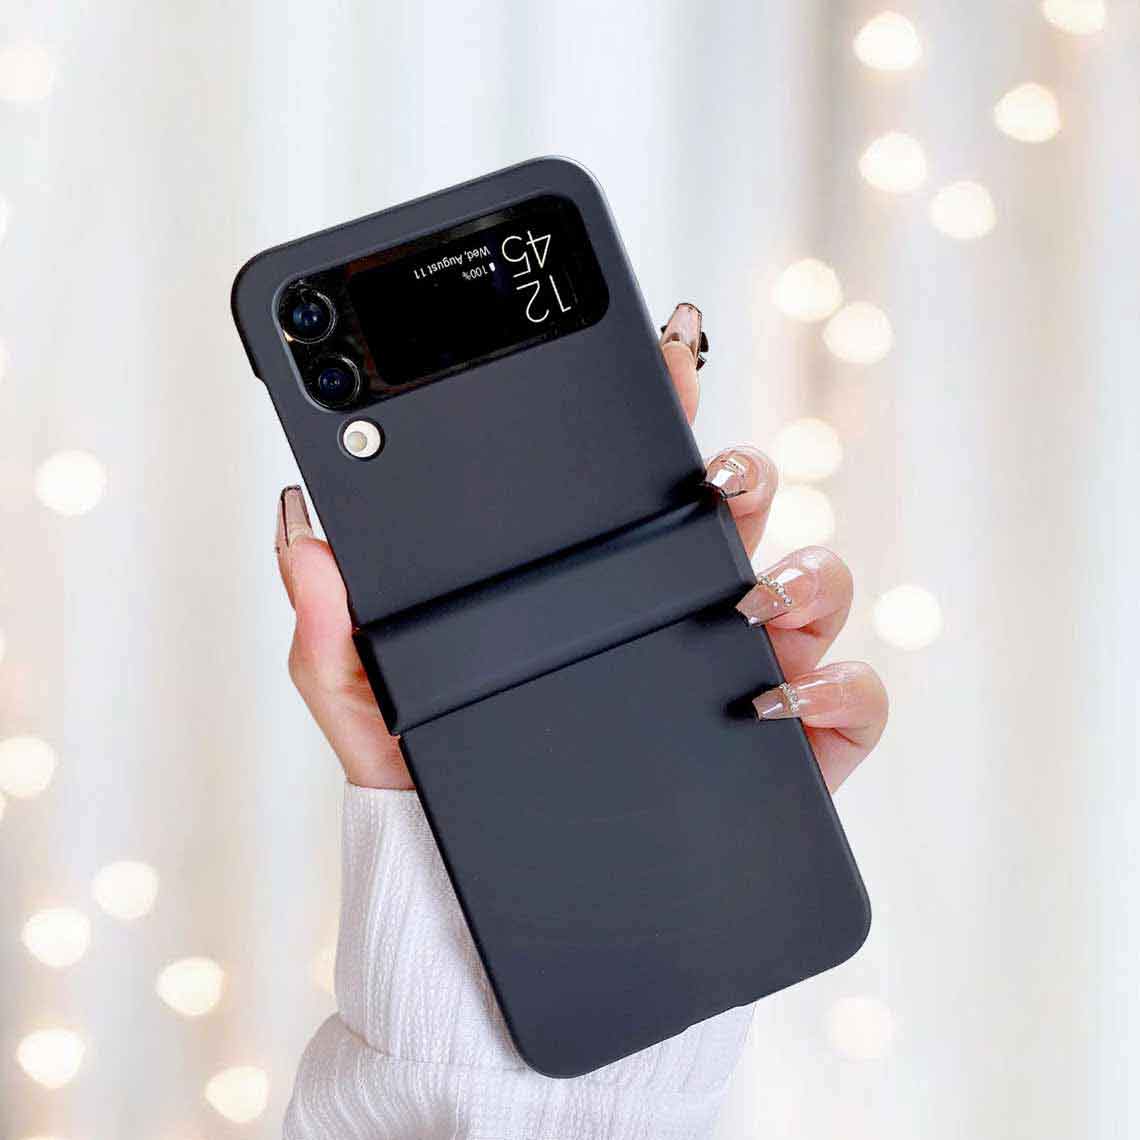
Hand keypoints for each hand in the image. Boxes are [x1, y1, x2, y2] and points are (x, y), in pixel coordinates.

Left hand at [275, 301, 886, 790]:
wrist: (493, 900)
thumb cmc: (442, 792)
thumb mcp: (370, 706)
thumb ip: (333, 626)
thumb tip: (304, 533)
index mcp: (597, 585)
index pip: (642, 482)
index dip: (667, 411)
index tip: (669, 355)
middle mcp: (679, 612)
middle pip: (743, 512)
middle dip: (746, 477)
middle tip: (713, 484)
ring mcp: (746, 668)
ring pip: (815, 582)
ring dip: (804, 571)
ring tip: (752, 599)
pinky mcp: (792, 740)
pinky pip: (851, 695)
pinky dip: (834, 685)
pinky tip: (775, 697)